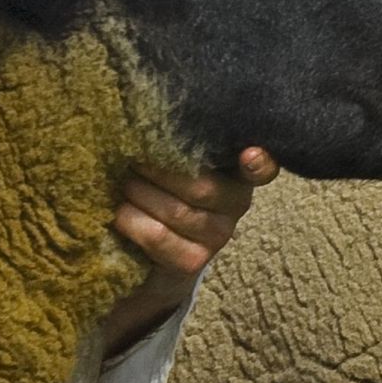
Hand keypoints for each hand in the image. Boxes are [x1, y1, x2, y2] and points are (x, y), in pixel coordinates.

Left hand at [101, 150, 278, 355]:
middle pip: (201, 187)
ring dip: (138, 193)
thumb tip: (155, 121)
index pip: (262, 169)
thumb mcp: (177, 167)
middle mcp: (238, 204)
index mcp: (239, 173)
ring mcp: (219, 236)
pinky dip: (131, 220)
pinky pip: (157, 236)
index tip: (248, 154)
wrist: (149, 255)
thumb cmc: (162, 193)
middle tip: (131, 159)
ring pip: (176, 211)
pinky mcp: (193, 261)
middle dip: (157, 170)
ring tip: (122, 183)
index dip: (260, 163)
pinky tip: (119, 212)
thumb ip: (180, 148)